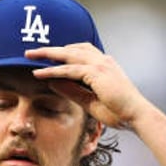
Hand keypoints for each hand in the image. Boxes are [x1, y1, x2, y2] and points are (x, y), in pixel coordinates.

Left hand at [26, 43, 148, 130]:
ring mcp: (100, 64)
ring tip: (29, 56)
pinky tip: (39, 73)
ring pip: (68, 55)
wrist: (136, 116)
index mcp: (105, 64)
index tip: (47, 55)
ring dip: (47, 54)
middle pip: (71, 48)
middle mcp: (103, 60)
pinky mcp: (96, 73)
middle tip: (30, 52)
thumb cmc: (118, 111)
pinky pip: (69, 69)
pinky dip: (53, 71)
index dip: (63, 52)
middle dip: (50, 49)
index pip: (80, 51)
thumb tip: (52, 83)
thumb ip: (72, 91)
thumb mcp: (89, 101)